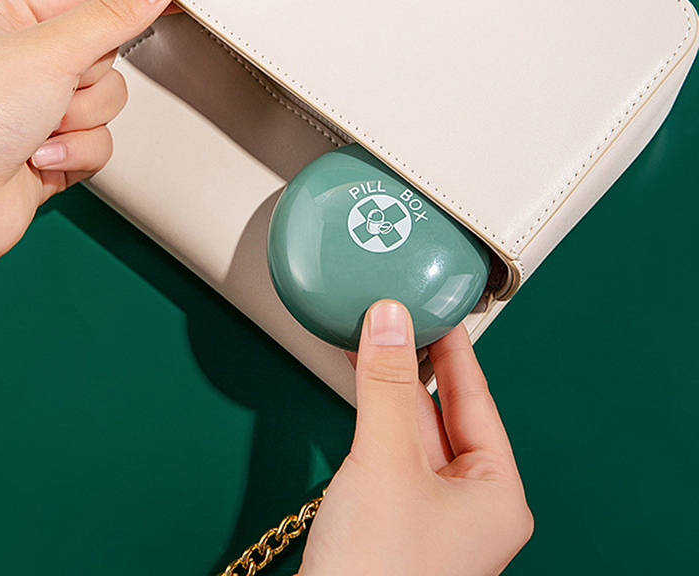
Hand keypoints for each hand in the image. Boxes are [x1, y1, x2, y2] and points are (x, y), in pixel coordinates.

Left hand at [0, 0, 177, 379]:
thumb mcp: (49, 51)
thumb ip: (112, 16)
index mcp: (6, 19)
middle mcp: (22, 62)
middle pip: (104, 54)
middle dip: (87, 80)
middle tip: (59, 85)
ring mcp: (38, 108)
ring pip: (108, 101)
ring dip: (82, 119)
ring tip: (42, 128)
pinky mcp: (54, 148)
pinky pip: (101, 140)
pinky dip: (78, 151)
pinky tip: (41, 156)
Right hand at [300, 301, 532, 575]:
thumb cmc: (378, 572)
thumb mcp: (386, 460)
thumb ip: (386, 383)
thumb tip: (390, 318)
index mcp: (495, 492)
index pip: (476, 396)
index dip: (453, 345)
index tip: (435, 302)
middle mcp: (468, 502)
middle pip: (442, 409)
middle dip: (414, 360)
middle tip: (395, 310)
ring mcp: (428, 511)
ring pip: (411, 427)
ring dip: (388, 382)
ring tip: (371, 334)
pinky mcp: (391, 516)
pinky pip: (387, 446)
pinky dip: (371, 410)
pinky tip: (357, 382)